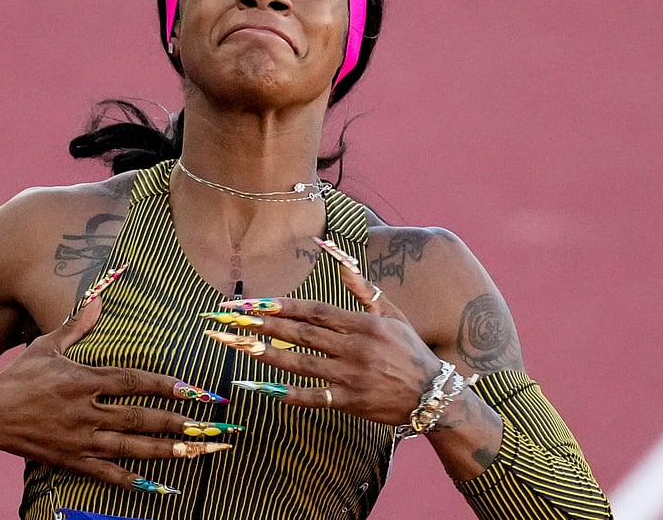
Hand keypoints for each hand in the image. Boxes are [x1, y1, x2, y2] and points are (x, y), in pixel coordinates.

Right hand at [0, 294, 234, 493]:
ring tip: (193, 454)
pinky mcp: (70, 460)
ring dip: (163, 452)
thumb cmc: (19, 377)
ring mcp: (78, 439)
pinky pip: (105, 473)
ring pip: (128, 448)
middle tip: (207, 428)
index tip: (194, 390)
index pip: (133, 383)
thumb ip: (77, 325)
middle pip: (138, 419)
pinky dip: (131, 480)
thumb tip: (99, 298)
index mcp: (82, 381)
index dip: (166, 386)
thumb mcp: (47, 345)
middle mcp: (84, 412)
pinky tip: (155, 483)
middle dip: (176, 424)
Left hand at [203, 260, 442, 425]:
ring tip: (236, 345)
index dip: (281, 305)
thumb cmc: (410, 350)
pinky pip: (313, 397)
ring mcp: (351, 376)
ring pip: (301, 363)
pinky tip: (259, 386)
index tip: (252, 301)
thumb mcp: (393, 313)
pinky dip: (286, 393)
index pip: (314, 311)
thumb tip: (340, 260)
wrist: (433, 394)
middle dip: (262, 324)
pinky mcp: (351, 402)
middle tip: (229, 318)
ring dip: (265, 354)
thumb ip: (363, 288)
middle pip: (301, 333)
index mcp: (363, 324)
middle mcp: (354, 348)